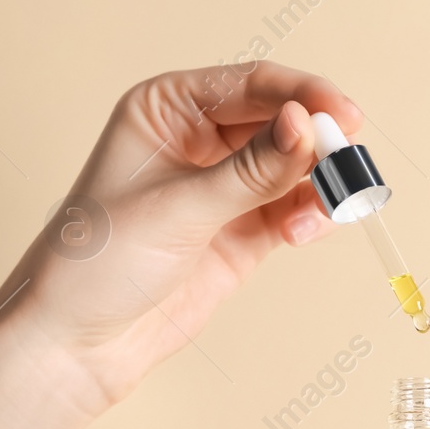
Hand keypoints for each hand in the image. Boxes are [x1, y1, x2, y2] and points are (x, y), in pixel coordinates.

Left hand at [0, 61, 361, 412]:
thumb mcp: (179, 207)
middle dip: (319, 143)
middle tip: (349, 166)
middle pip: (283, 122)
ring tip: (331, 208)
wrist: (80, 343)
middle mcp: (200, 139)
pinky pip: (297, 208)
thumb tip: (306, 126)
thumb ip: (252, 170)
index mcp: (167, 108)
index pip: (250, 85)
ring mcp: (227, 186)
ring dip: (321, 184)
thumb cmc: (100, 263)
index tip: (343, 114)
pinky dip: (314, 215)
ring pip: (297, 166)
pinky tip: (306, 233)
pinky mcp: (246, 230)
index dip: (302, 94)